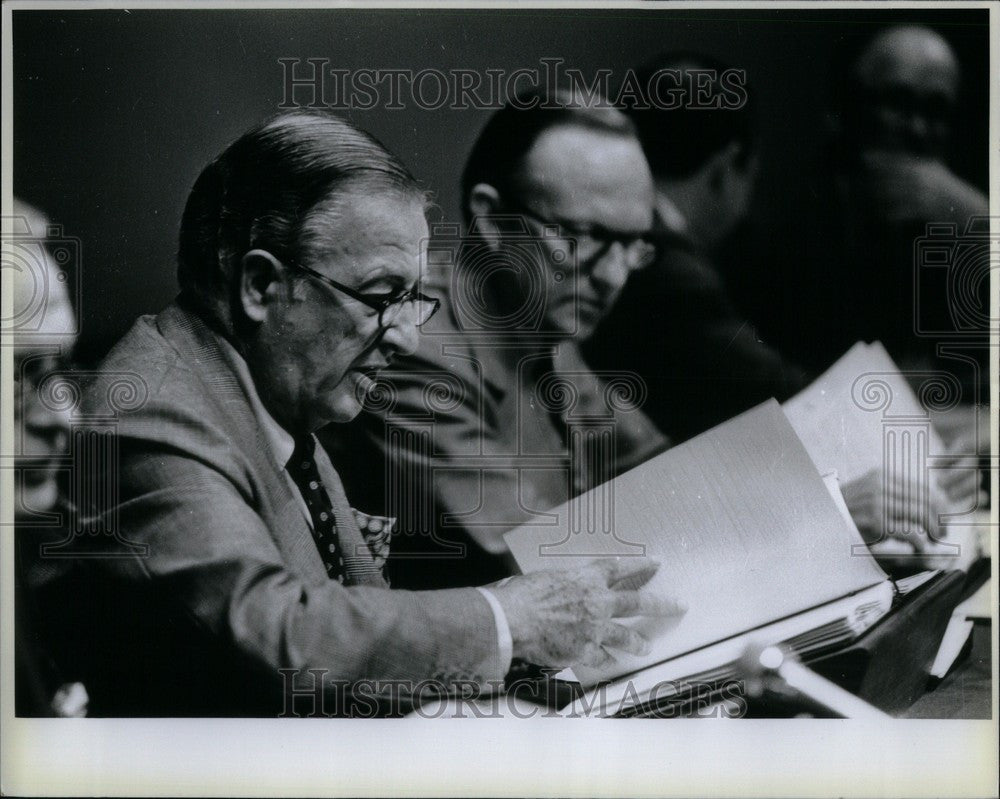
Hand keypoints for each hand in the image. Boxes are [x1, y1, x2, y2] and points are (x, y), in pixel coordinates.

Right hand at [491, 558, 685, 669]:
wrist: (514, 619)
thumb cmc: (523, 595)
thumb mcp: (548, 577)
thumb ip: (566, 583)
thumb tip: (566, 589)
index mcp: (586, 578)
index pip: (619, 568)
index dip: (640, 565)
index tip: (656, 562)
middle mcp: (597, 601)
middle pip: (637, 602)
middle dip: (662, 604)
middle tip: (679, 605)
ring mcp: (595, 628)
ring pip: (627, 636)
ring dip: (639, 642)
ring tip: (647, 646)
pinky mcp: (586, 650)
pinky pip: (603, 657)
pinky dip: (606, 659)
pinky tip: (610, 662)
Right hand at [841, 467, 949, 552]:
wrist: (820, 519)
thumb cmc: (848, 511)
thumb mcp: (870, 494)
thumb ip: (894, 494)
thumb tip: (930, 504)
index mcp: (882, 476)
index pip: (922, 487)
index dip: (939, 505)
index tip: (943, 519)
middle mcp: (881, 485)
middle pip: (925, 500)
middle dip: (939, 519)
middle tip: (941, 533)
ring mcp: (878, 503)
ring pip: (921, 514)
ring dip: (932, 530)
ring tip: (933, 540)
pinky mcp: (876, 523)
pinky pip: (910, 532)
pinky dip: (920, 543)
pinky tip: (919, 548)